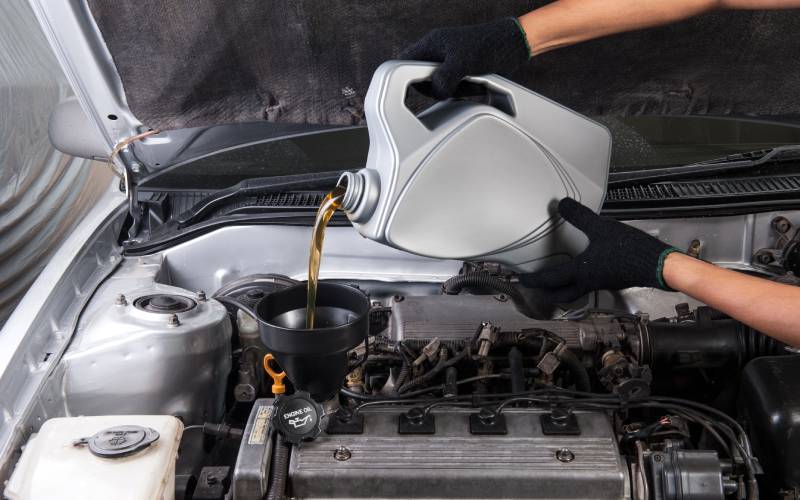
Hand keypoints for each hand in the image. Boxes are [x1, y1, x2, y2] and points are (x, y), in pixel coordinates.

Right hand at [400, 17, 530, 99]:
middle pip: (420, 79)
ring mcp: (448, 63)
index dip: (403, 78)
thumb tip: (435, 92)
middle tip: (448, 89)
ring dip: (449, 92)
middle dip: (433, 88)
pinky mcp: (460, 71)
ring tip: (466, 86)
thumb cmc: (489, 45)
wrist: (514, 44)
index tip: (407, 93)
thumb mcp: (462, 63)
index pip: (404, 62)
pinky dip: (460, 92)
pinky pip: (451, 88)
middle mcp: (437, 53)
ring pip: (437, 85)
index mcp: (431, 44)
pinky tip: (472, 88)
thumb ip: (443, 79)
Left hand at [519, 198, 679, 302]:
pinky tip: (583, 270)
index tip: (522, 280)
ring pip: (576, 292)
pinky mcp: (612, 280)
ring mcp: (601, 283)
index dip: (533, 280)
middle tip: (536, 289)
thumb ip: (580, 217)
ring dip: (563, 289)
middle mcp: (589, 282)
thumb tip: (561, 204)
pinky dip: (579, 282)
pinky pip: (589, 285)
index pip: (550, 279)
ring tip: (555, 282)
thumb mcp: (601, 228)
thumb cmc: (630, 250)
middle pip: (562, 295)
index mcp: (581, 272)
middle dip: (547, 294)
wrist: (658, 264)